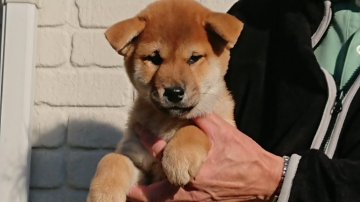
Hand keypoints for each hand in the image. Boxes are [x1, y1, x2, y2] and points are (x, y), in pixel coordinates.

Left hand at [128, 114, 283, 200]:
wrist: (263, 181)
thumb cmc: (245, 156)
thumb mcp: (225, 132)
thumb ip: (203, 121)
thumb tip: (186, 109)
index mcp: (194, 166)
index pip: (161, 151)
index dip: (147, 138)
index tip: (138, 129)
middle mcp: (190, 188)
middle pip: (153, 194)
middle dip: (137, 191)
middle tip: (125, 186)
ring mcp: (195, 200)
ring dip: (148, 199)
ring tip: (135, 194)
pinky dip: (164, 201)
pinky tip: (159, 196)